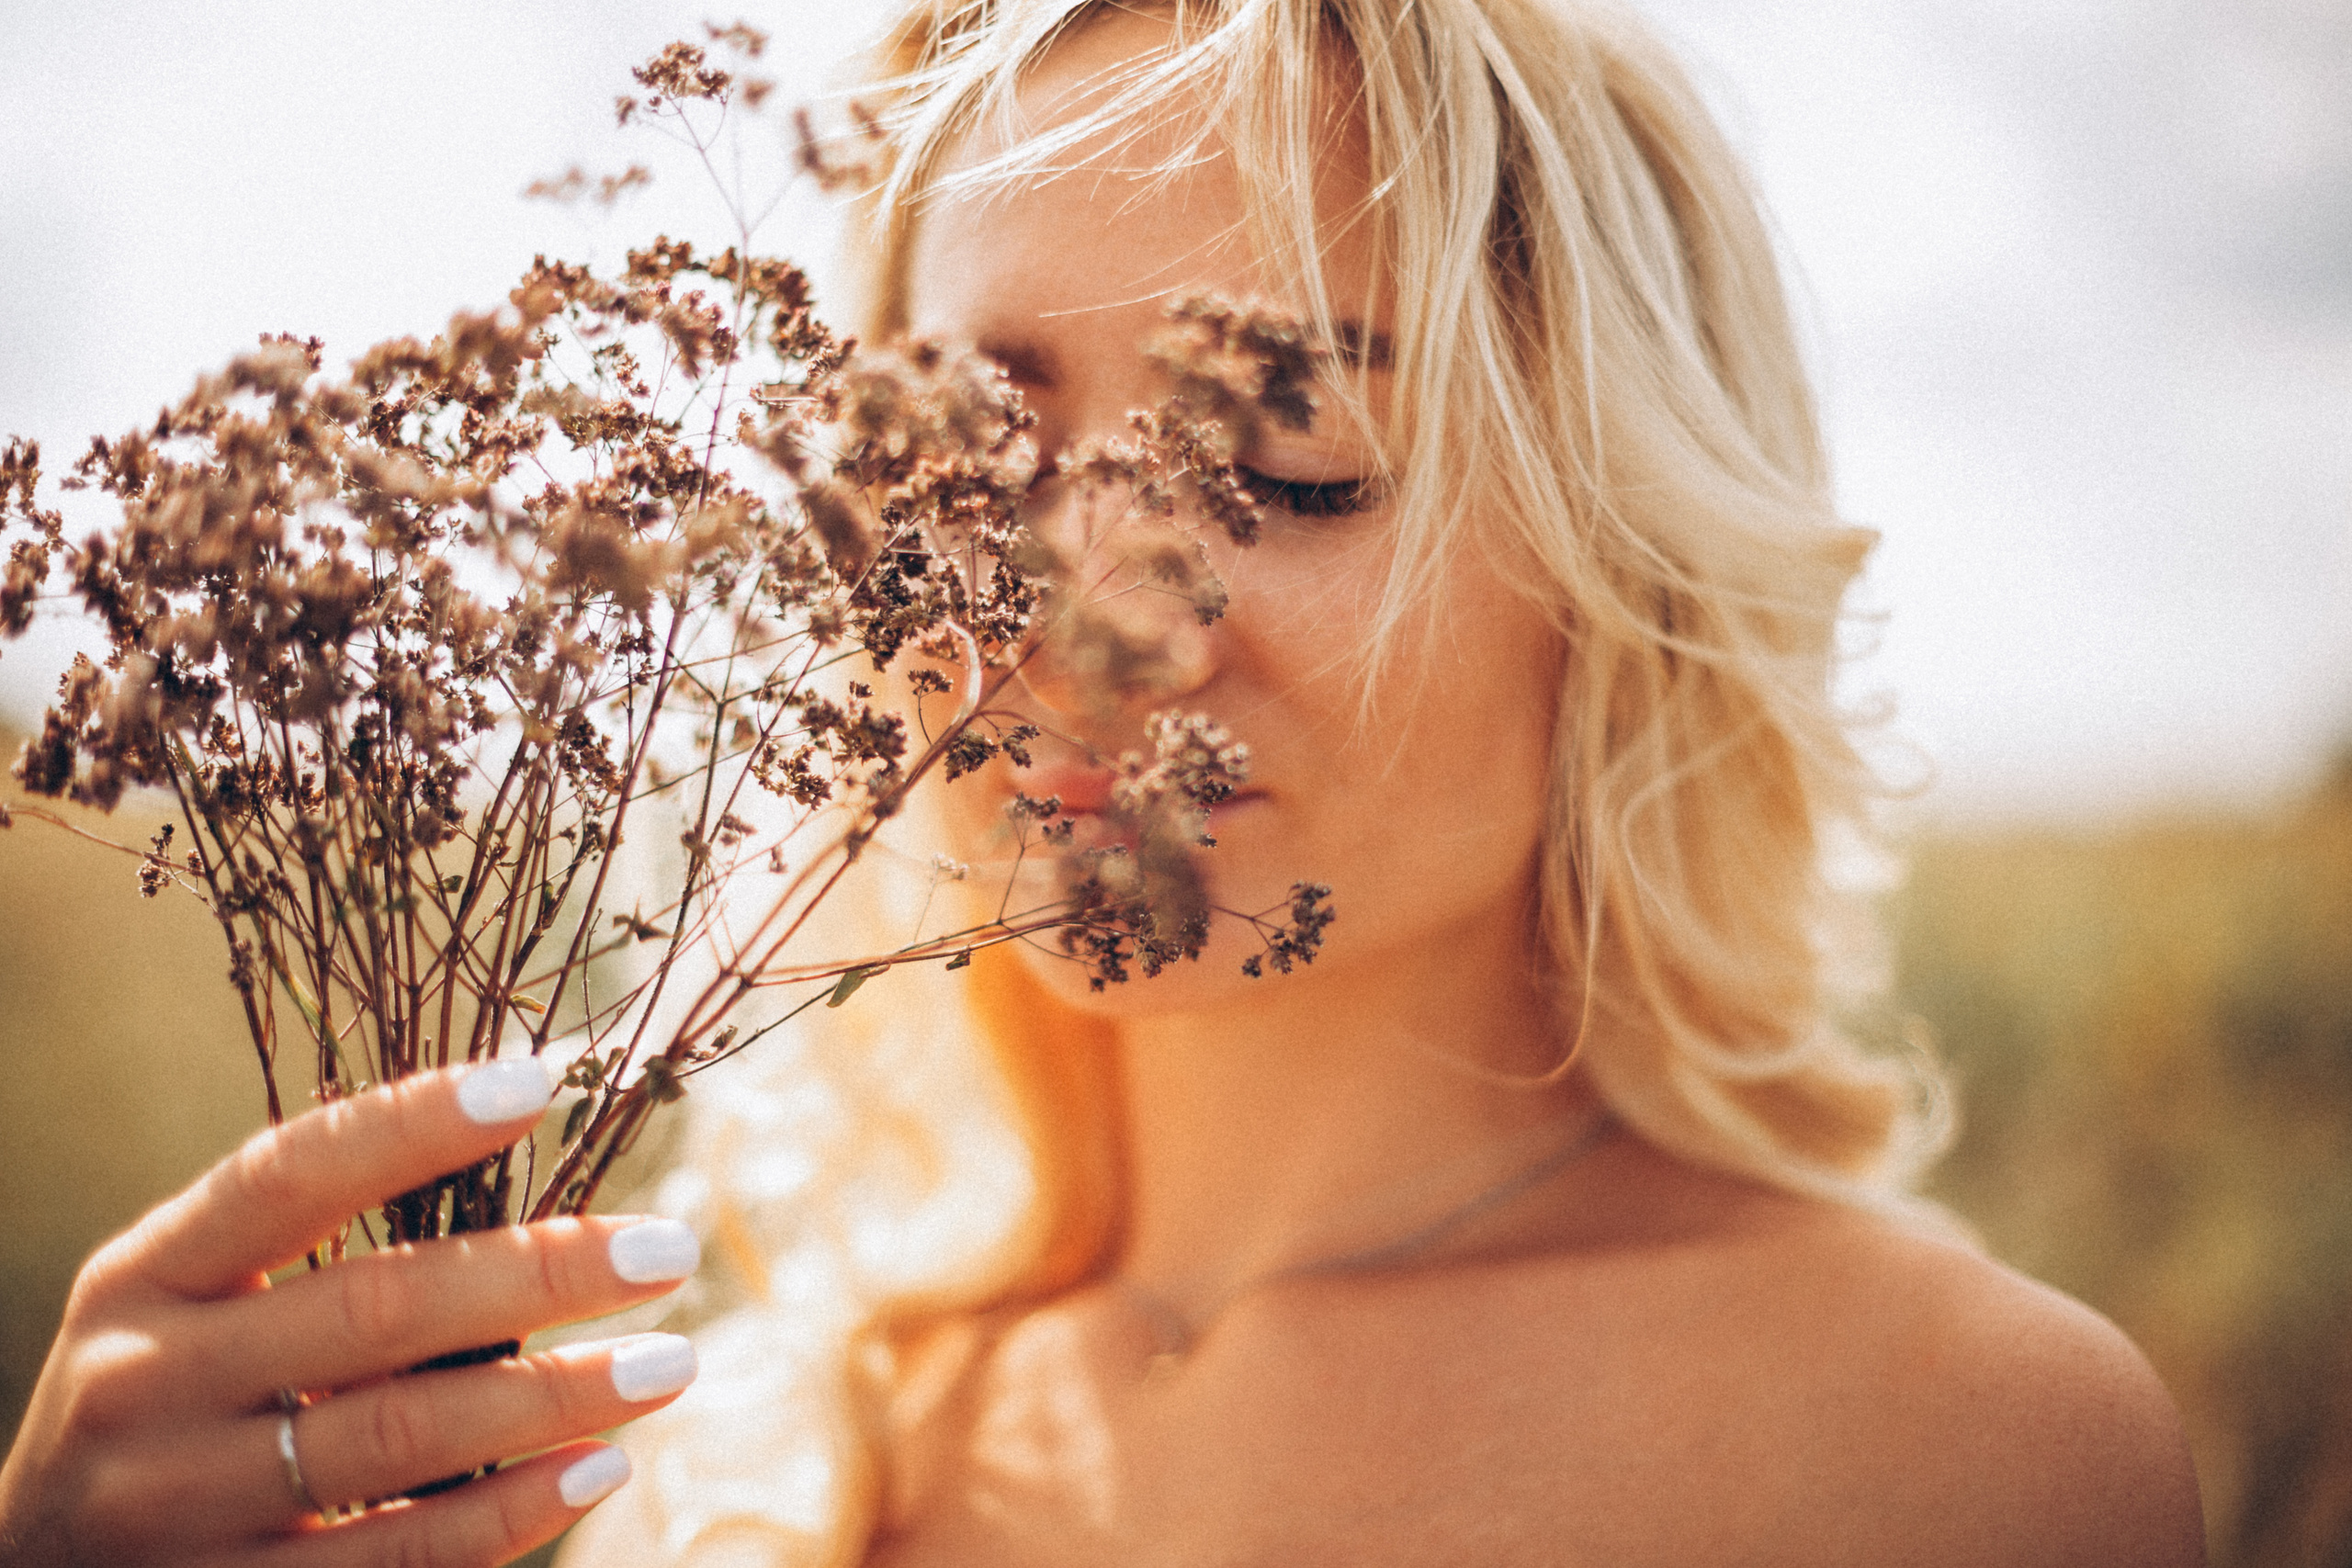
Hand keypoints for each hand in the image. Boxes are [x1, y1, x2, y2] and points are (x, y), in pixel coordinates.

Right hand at [0, 1060, 702, 1565]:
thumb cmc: (164, 1402)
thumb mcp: (188, 1306)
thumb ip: (308, 1248)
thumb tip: (516, 1163)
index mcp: (143, 1277)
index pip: (288, 1175)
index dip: (413, 1123)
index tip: (540, 1083)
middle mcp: (148, 1385)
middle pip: (370, 1310)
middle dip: (537, 1274)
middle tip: (667, 1250)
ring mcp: (180, 1507)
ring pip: (396, 1438)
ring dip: (552, 1397)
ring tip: (666, 1363)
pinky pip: (392, 1560)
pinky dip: (506, 1512)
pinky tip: (597, 1467)